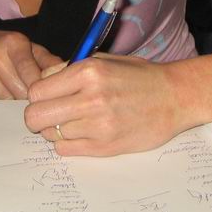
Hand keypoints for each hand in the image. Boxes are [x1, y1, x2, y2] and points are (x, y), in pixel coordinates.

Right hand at [0, 30, 61, 98]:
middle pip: (17, 90)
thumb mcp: (29, 49)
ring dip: (9, 101)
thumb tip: (69, 72)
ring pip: (1, 97)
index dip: (38, 89)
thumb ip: (48, 62)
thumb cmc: (6, 49)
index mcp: (14, 42)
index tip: (44, 97)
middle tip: (28, 99)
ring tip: (10, 93)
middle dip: (25, 98)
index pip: (30, 73)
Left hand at [24, 53, 185, 155]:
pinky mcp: (106, 147)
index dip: (37, 95)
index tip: (46, 97)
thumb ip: (70, 70)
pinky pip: (66, 149)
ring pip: (51, 134)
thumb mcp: (104, 61)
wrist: (175, 97)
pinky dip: (67, 143)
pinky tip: (81, 133)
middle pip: (36, 116)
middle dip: (36, 116)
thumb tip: (42, 81)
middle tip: (49, 114)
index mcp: (88, 72)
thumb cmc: (139, 76)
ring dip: (56, 129)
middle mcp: (90, 98)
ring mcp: (98, 125)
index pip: (37, 91)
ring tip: (75, 120)